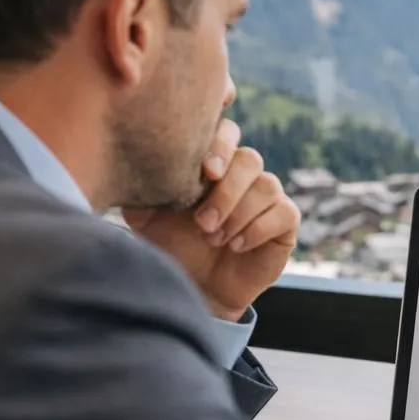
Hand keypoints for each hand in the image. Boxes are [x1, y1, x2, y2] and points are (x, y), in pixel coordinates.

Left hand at [123, 119, 300, 319]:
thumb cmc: (172, 245)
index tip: (207, 172)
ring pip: (267, 186)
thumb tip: (134, 162)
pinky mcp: (284, 222)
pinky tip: (236, 245)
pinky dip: (258, 229)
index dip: (222, 145)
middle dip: (226, 192)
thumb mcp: (146, 216)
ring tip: (214, 239)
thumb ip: (143, 187)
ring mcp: (267, 197)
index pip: (227, 133)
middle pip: (250, 159)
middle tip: (202, 222)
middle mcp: (243, 175)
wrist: (196, 286)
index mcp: (214, 163)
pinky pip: (284, 212)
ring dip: (238, 214)